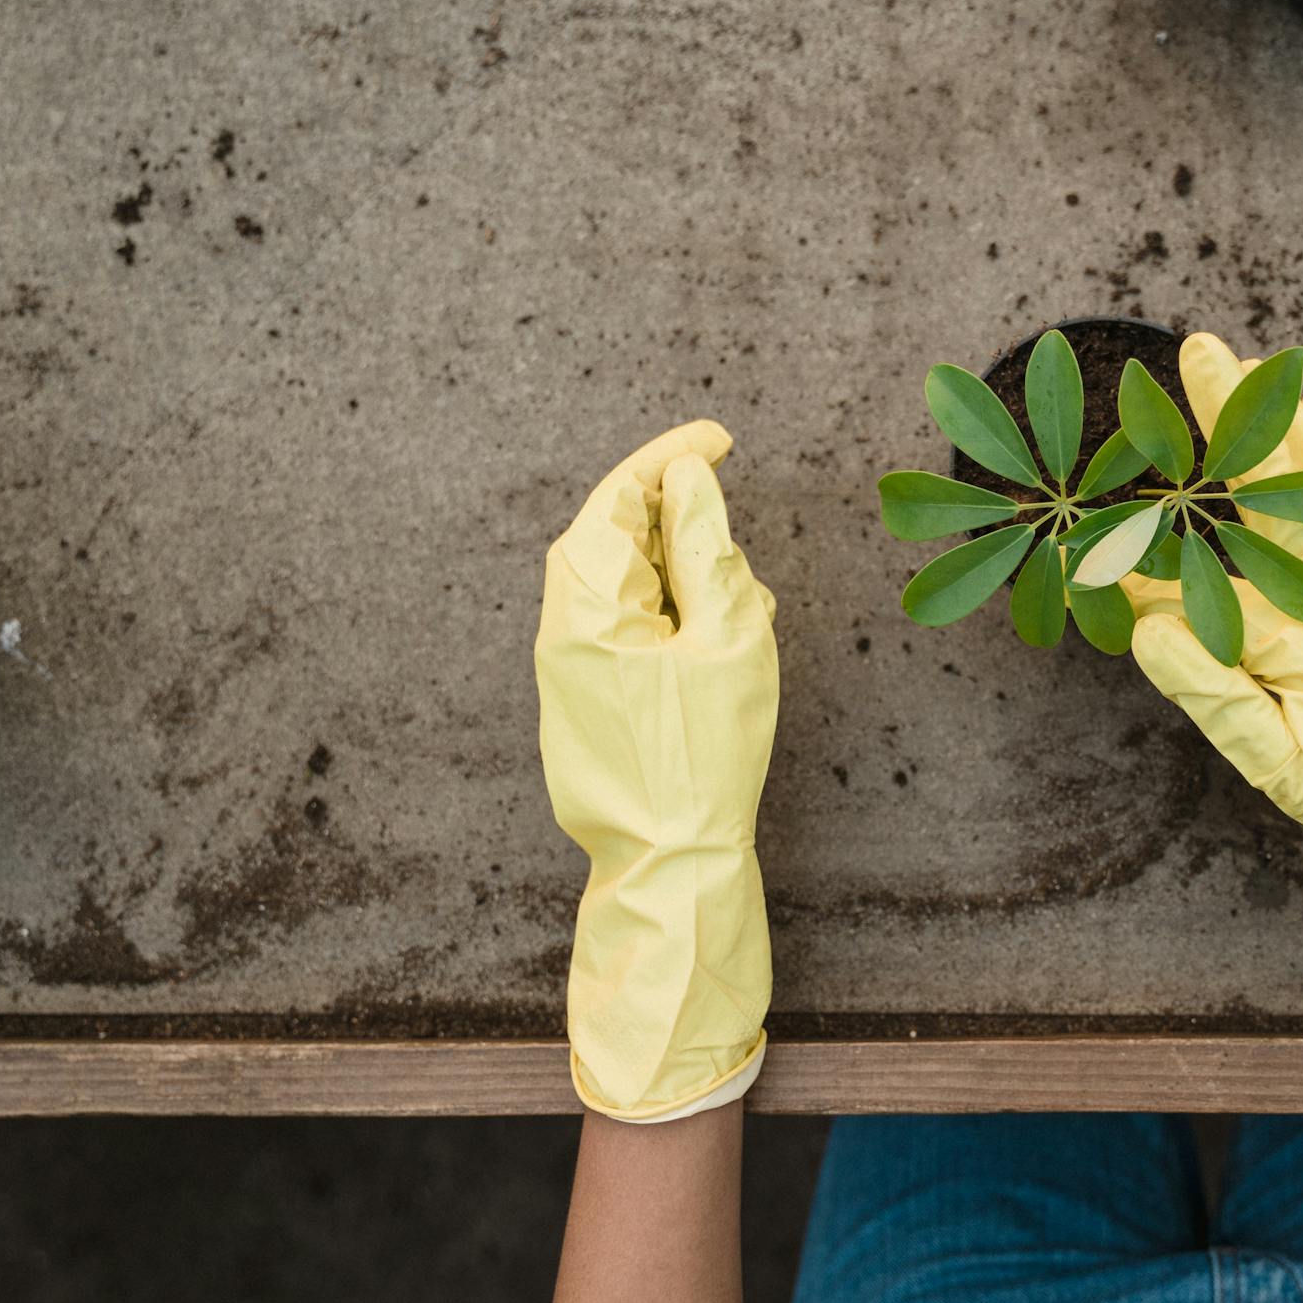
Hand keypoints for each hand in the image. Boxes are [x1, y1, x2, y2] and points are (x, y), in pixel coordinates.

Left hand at [535, 421, 778, 1120]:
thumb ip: (709, 547)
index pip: (621, 496)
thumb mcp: (728, 637)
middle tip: (741, 553)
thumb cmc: (706, 755)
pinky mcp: (581, 700)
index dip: (672, 455)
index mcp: (588, 602)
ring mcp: (565, 666)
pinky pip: (624, 632)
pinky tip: (717, 654)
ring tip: (742, 621)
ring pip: (627, 587)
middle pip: (617, 537)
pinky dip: (672, 622)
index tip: (720, 438)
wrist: (671, 864)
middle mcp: (560, 626)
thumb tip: (688, 478)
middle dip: (684, 528)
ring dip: (686, 583)